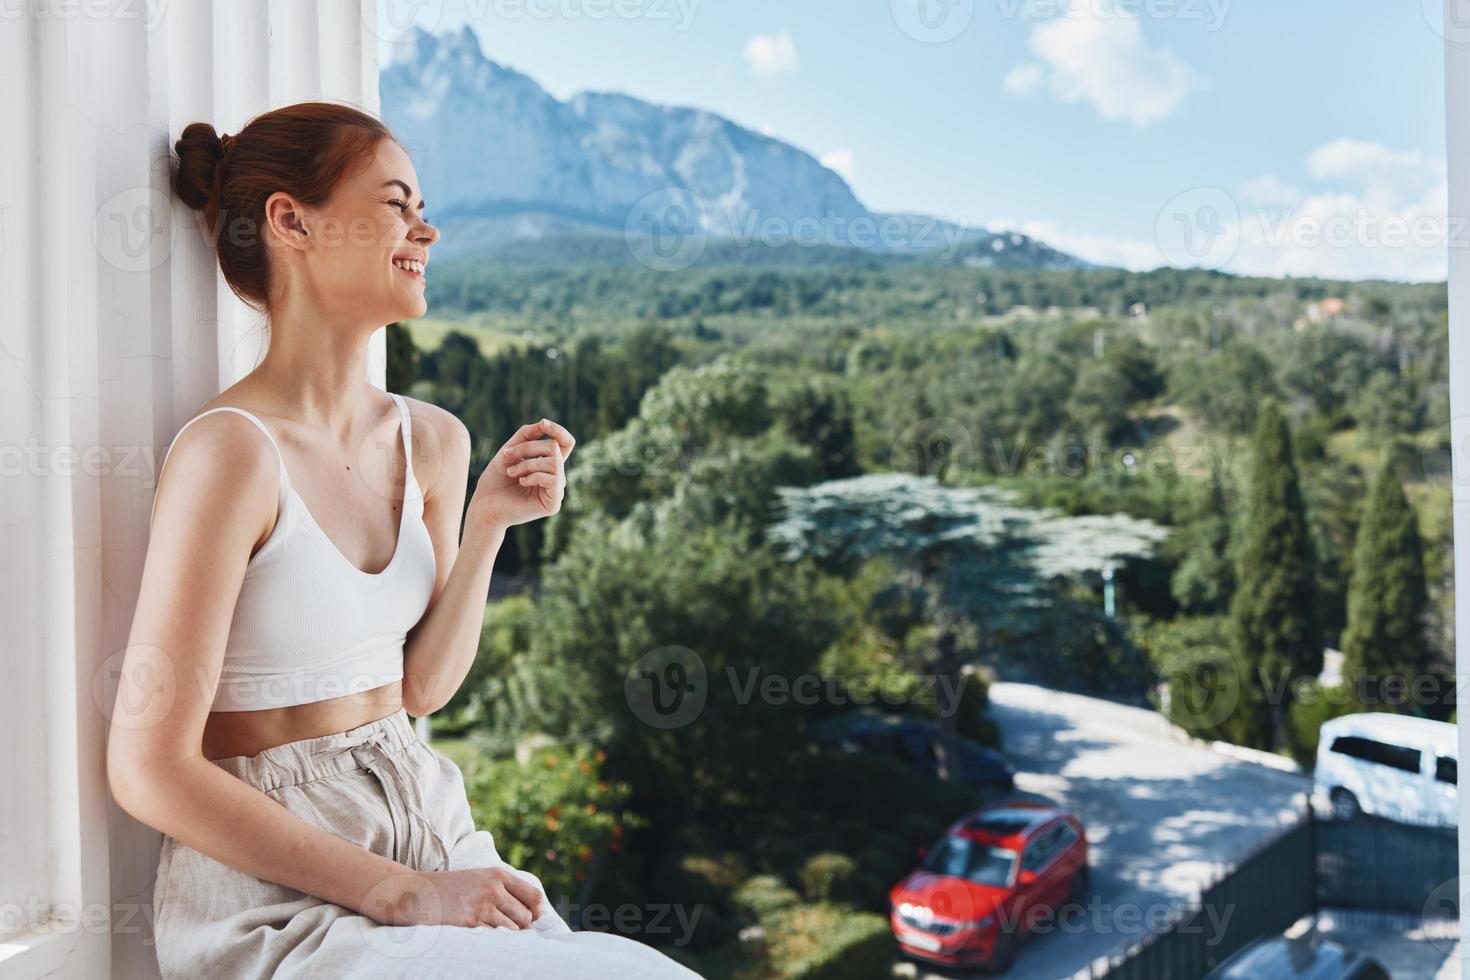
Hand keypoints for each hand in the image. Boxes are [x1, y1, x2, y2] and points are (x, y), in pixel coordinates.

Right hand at [384, 867, 544, 929]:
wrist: (415, 894)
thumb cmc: (449, 889)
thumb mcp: (478, 878)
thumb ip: (503, 889)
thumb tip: (533, 913)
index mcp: (497, 875)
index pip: (533, 896)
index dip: (537, 911)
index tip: (532, 919)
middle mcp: (493, 889)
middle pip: (525, 917)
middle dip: (520, 928)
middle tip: (504, 930)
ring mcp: (482, 907)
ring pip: (512, 932)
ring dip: (504, 937)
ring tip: (488, 933)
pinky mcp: (470, 925)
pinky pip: (494, 940)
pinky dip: (491, 943)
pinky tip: (479, 938)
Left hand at [467, 418, 574, 531]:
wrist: (485, 504)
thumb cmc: (495, 479)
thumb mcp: (509, 451)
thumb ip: (525, 436)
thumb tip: (543, 423)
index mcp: (547, 464)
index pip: (565, 444)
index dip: (559, 431)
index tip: (543, 423)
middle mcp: (555, 476)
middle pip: (554, 448)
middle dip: (528, 448)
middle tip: (507, 456)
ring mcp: (555, 490)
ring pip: (554, 463)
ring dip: (527, 464)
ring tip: (511, 472)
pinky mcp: (553, 504)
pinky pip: (554, 480)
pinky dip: (534, 477)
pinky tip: (521, 482)